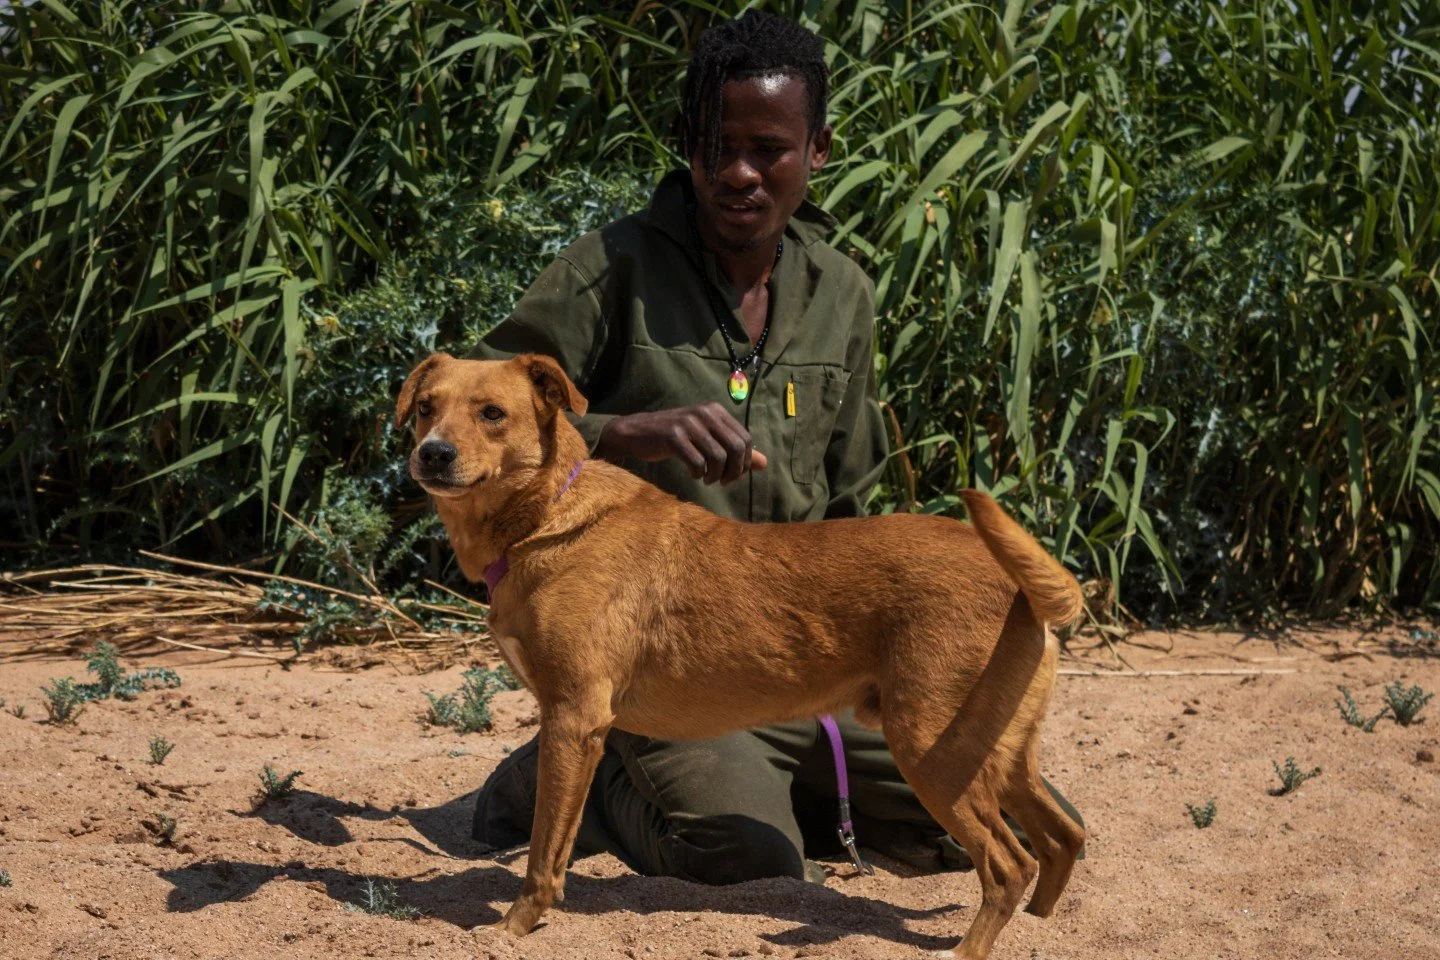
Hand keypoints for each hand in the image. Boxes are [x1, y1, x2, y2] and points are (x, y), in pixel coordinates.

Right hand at [597, 403, 767, 484]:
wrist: (636, 432)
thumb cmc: (675, 437)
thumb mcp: (707, 439)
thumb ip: (734, 449)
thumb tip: (764, 464)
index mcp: (715, 411)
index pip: (744, 439)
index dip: (744, 462)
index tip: (733, 475)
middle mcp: (704, 413)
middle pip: (735, 448)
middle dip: (733, 470)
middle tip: (723, 481)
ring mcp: (688, 423)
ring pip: (718, 457)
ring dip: (716, 475)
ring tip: (708, 479)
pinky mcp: (673, 436)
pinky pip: (697, 462)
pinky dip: (699, 473)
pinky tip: (694, 474)